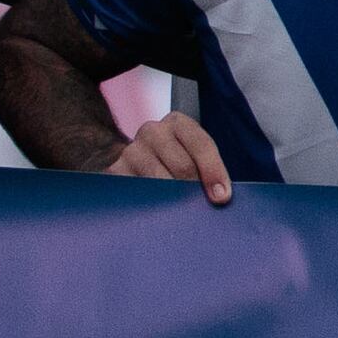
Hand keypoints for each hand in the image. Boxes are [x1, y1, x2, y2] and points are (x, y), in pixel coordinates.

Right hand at [110, 113, 235, 203]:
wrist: (128, 156)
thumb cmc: (172, 159)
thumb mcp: (191, 152)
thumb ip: (206, 167)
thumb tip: (219, 197)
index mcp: (177, 123)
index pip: (201, 145)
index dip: (214, 172)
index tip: (221, 197)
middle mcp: (153, 131)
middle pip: (183, 167)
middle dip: (195, 191)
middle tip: (199, 209)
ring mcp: (132, 150)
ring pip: (161, 182)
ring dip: (175, 202)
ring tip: (181, 214)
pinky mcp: (115, 171)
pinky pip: (140, 194)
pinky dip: (153, 207)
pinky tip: (160, 214)